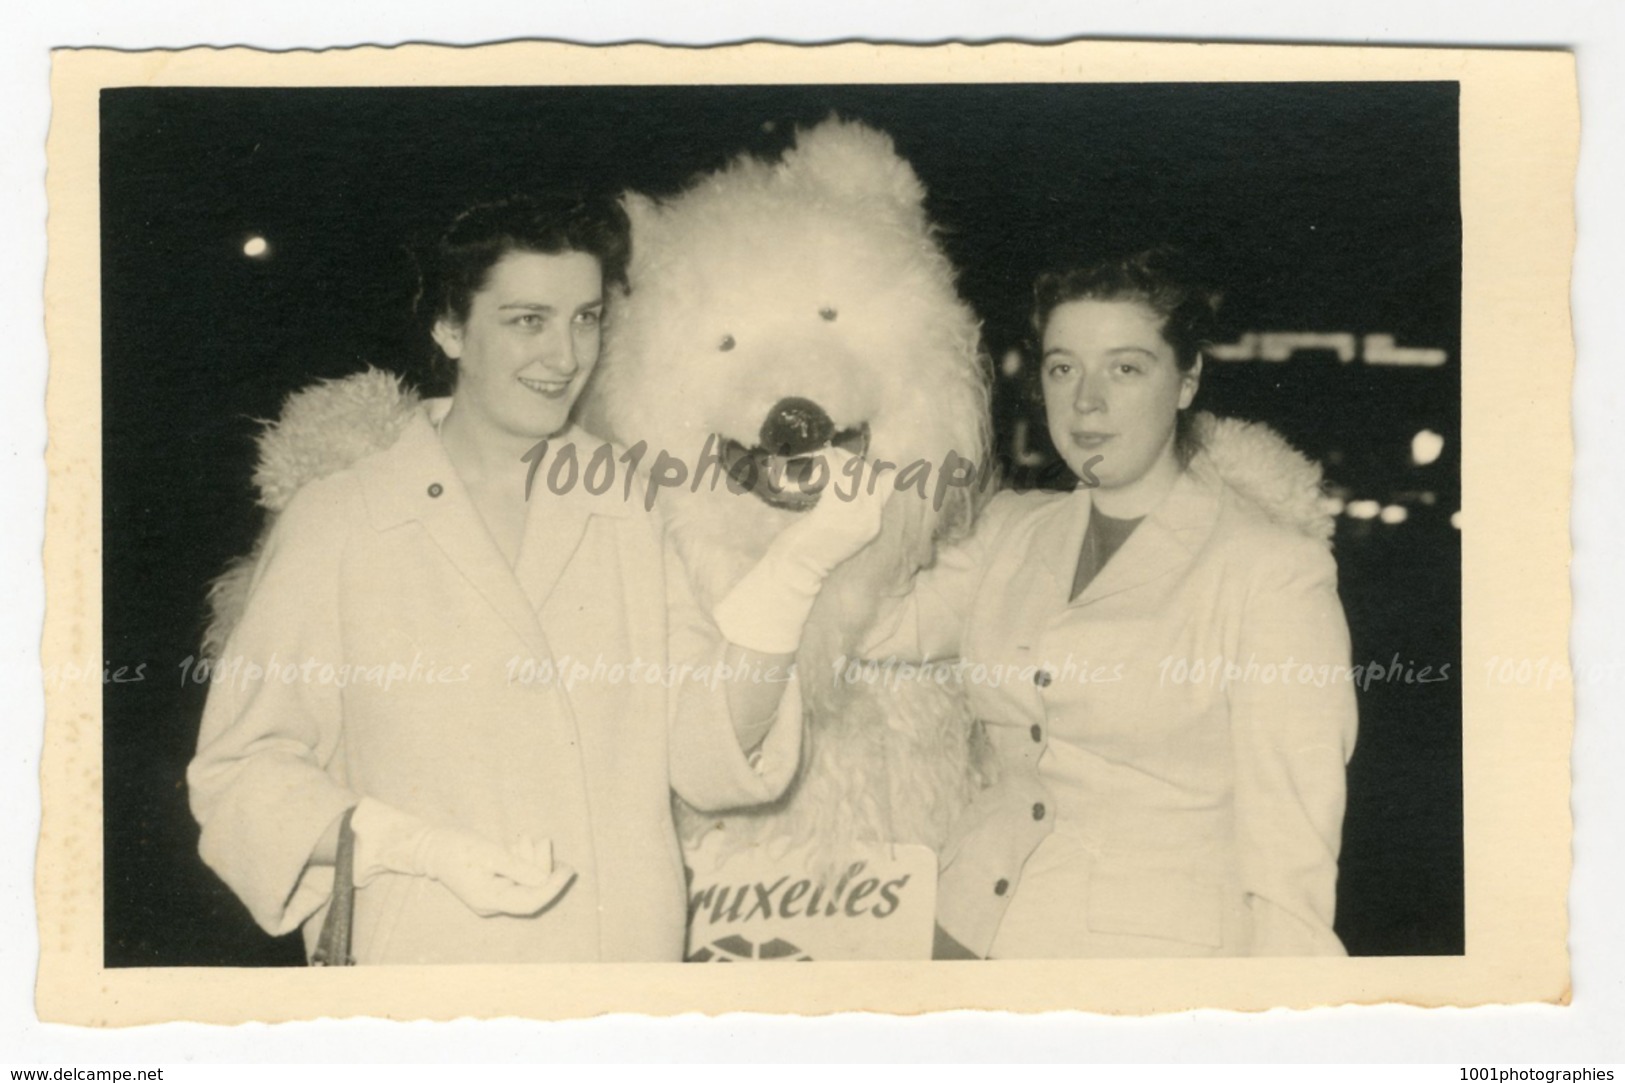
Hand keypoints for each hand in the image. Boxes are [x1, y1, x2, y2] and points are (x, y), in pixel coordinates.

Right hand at [417, 829, 575, 917]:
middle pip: (530, 892)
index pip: (531, 901)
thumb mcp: (490, 853)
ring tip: (523, 838)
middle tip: (544, 840)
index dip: (553, 886)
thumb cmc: (458, 847)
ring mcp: (492, 897)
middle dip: (541, 866)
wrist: (433, 846)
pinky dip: (522, 861)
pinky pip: (516, 878)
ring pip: (525, 883)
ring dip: (531, 860)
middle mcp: (492, 904)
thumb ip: (518, 868)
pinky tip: (517, 844)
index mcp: (490, 900)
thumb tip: (544, 880)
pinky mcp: (493, 886)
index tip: (569, 869)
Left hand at [774, 448, 891, 578]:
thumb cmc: (816, 545)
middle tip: (831, 453)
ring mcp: (852, 517)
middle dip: (850, 459)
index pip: (881, 484)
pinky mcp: (833, 512)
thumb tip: (891, 476)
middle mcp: (869, 520)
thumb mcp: (848, 527)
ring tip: (823, 454)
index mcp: (874, 523)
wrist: (798, 567)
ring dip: (836, 458)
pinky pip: (835, 478)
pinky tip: (817, 462)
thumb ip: (866, 506)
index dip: (864, 467)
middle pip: (867, 476)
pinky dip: (826, 465)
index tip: (847, 459)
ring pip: (851, 474)